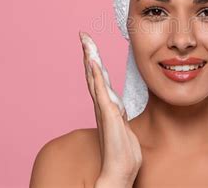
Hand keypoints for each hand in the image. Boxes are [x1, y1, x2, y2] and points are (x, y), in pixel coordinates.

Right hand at [79, 31, 142, 187]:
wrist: (120, 170)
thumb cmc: (123, 152)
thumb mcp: (123, 128)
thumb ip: (119, 116)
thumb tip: (118, 109)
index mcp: (107, 107)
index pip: (99, 79)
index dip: (94, 62)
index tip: (91, 47)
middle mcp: (102, 105)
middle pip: (93, 74)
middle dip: (89, 54)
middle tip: (84, 36)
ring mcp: (104, 109)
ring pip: (95, 78)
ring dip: (91, 59)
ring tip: (86, 42)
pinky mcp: (108, 114)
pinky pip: (101, 90)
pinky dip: (97, 75)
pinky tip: (94, 62)